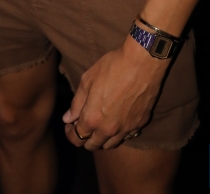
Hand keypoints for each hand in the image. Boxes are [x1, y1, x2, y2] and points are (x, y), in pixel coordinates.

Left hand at [62, 36, 167, 150]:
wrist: (142, 62)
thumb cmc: (112, 67)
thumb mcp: (88, 80)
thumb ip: (77, 103)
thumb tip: (68, 118)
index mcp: (93, 118)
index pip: (77, 138)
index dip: (70, 133)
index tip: (70, 125)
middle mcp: (109, 129)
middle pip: (93, 145)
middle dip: (84, 138)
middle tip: (83, 125)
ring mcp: (126, 129)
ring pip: (110, 144)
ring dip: (101, 138)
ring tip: (99, 124)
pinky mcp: (140, 124)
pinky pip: (126, 136)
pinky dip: (119, 133)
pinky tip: (117, 120)